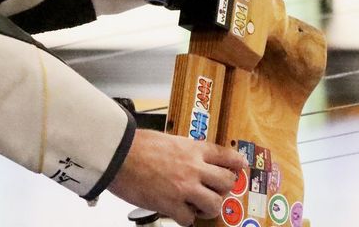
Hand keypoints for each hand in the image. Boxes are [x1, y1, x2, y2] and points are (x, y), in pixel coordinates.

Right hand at [108, 129, 246, 226]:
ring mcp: (185, 187)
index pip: (223, 155)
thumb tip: (184, 159)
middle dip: (224, 188)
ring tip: (198, 206)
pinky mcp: (172, 204)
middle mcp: (193, 167)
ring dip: (208, 207)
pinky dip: (185, 218)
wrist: (117, 153)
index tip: (241, 165)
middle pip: (226, 182)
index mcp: (191, 148)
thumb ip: (180, 150)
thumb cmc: (134, 144)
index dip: (236, 161)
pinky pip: (189, 219)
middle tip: (216, 190)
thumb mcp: (165, 140)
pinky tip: (176, 211)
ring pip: (214, 205)